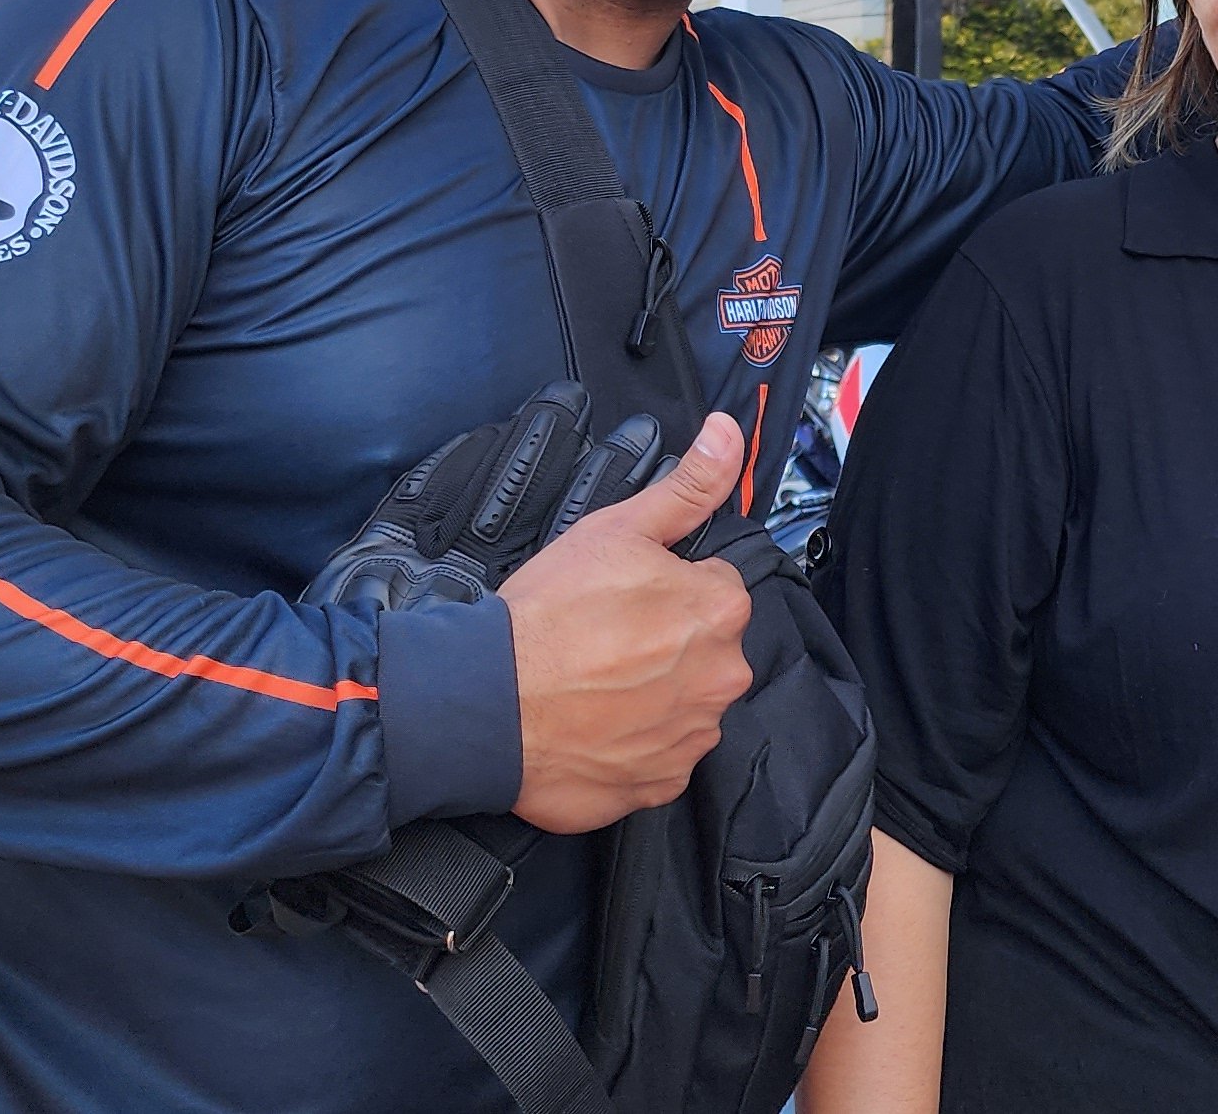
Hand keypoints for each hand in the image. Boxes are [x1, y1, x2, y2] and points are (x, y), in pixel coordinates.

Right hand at [496, 413, 753, 833]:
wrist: (488, 705)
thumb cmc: (546, 615)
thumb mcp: (616, 530)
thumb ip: (687, 487)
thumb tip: (729, 434)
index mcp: (720, 610)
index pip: (713, 588)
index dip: (666, 587)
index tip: (624, 597)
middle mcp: (723, 677)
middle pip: (704, 648)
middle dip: (666, 642)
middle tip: (602, 640)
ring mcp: (693, 737)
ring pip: (683, 703)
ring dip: (651, 695)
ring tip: (592, 684)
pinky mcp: (661, 784)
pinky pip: (658, 756)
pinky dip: (631, 744)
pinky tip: (591, 725)